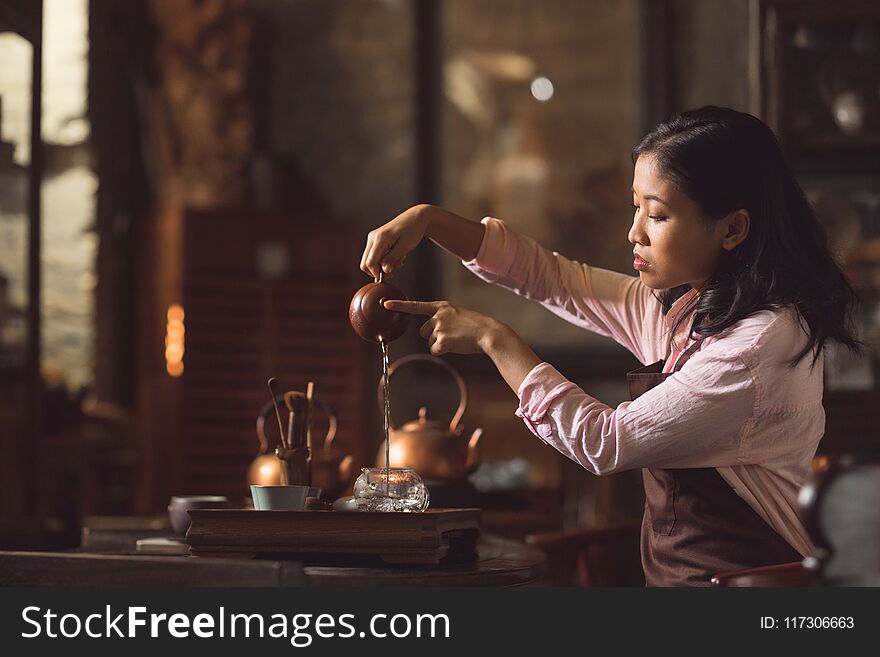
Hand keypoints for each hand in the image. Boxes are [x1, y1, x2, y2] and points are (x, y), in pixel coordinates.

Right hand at [360, 205, 429, 278]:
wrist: (416, 217)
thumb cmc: (413, 230)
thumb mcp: (405, 247)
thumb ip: (392, 259)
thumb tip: (384, 271)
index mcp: (380, 238)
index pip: (370, 262)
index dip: (377, 273)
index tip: (390, 275)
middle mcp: (372, 237)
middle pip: (365, 263)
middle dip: (379, 270)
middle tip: (395, 270)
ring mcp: (373, 238)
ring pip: (370, 260)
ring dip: (383, 265)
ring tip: (399, 261)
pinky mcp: (375, 239)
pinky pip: (375, 255)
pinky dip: (384, 260)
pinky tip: (396, 257)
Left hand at [383, 299, 501, 354]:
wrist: (489, 333)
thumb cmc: (476, 326)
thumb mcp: (458, 314)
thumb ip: (443, 318)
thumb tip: (431, 332)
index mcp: (442, 306)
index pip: (416, 306)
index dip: (399, 306)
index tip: (385, 304)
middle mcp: (438, 315)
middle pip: (423, 331)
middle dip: (433, 336)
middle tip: (452, 335)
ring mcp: (440, 328)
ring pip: (430, 342)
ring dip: (440, 344)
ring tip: (457, 339)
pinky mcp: (442, 341)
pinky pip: (435, 350)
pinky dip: (443, 352)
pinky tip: (456, 346)